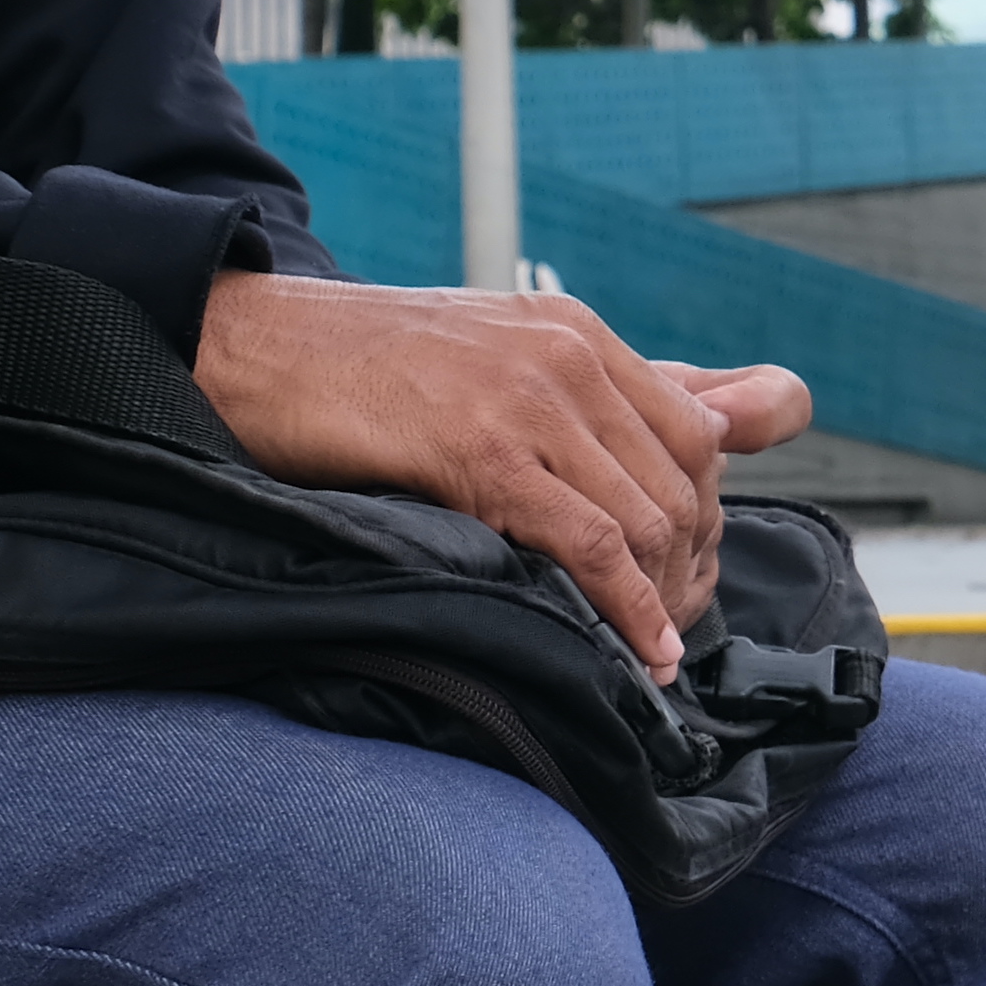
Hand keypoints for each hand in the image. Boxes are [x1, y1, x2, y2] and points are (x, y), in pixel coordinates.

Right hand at [193, 273, 802, 675]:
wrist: (254, 348)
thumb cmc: (365, 371)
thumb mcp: (495, 361)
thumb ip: (601, 396)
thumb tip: (731, 428)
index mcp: (577, 332)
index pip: (705, 428)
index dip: (715, 511)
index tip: (692, 569)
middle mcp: (570, 356)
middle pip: (690, 482)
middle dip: (693, 569)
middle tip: (671, 630)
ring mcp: (529, 400)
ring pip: (651, 517)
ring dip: (666, 601)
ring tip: (653, 650)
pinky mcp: (483, 451)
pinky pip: (592, 544)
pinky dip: (630, 610)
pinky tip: (640, 652)